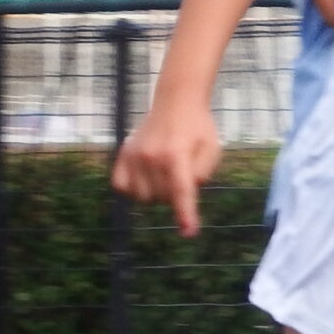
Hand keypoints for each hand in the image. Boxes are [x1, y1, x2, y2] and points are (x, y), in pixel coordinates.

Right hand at [112, 97, 221, 237]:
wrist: (176, 101)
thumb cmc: (198, 127)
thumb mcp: (212, 149)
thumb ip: (201, 174)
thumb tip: (183, 194)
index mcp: (177, 154)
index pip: (181, 191)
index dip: (185, 214)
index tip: (188, 232)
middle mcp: (152, 156)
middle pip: (162, 198)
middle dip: (174, 195)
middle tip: (181, 175)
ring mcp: (134, 155)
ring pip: (143, 197)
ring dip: (156, 194)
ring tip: (165, 174)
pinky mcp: (123, 154)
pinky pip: (122, 187)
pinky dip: (134, 189)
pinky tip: (146, 178)